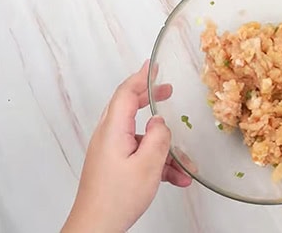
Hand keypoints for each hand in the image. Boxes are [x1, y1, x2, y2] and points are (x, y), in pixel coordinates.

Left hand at [62, 61, 190, 232]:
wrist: (96, 226)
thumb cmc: (117, 198)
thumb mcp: (148, 164)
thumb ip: (159, 137)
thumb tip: (161, 122)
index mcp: (113, 130)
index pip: (126, 93)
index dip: (141, 77)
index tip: (154, 65)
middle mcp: (109, 136)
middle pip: (131, 108)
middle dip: (152, 99)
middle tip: (168, 91)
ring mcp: (111, 151)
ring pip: (142, 138)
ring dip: (165, 149)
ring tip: (184, 167)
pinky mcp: (114, 164)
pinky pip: (140, 154)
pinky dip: (158, 163)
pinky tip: (176, 179)